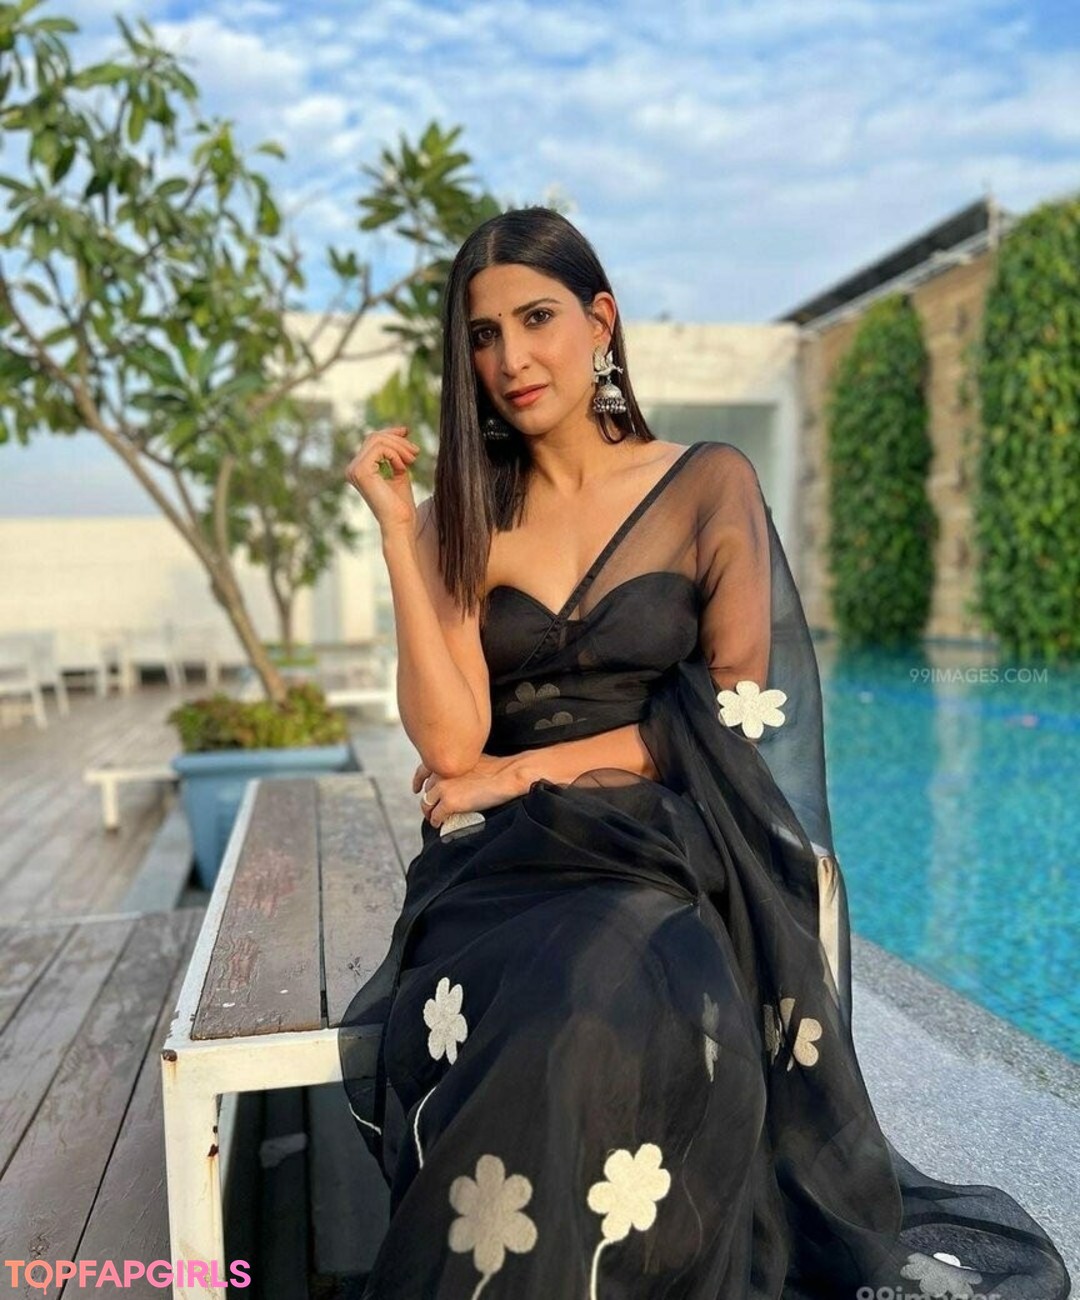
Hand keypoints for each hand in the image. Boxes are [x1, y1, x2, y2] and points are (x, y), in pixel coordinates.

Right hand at [344, 426, 420, 534]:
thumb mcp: (399, 472)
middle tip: (416, 452)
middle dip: (398, 440)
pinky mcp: (361, 471)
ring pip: (377, 440)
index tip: (407, 432)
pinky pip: (380, 449)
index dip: (390, 433)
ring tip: (413, 460)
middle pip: (374, 437)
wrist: (400, 524)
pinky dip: (395, 454)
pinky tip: (403, 467)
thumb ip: (396, 455)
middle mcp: (352, 468)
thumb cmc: (401, 504)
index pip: (372, 441)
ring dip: (400, 447)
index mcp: (359, 469)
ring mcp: (354, 469)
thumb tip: (401, 432)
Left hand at [412, 753, 526, 830]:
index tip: (417, 787)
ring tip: (435, 819)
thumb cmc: (497, 769)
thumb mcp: (472, 760)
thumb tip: (456, 778)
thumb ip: (458, 767)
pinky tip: (440, 824)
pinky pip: (436, 816)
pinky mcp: (449, 803)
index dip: (418, 781)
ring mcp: (443, 788)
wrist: (506, 776)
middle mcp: (440, 773)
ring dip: (430, 813)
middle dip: (428, 801)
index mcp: (446, 761)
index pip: (423, 770)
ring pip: (427, 805)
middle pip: (425, 791)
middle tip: (431, 810)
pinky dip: (436, 821)